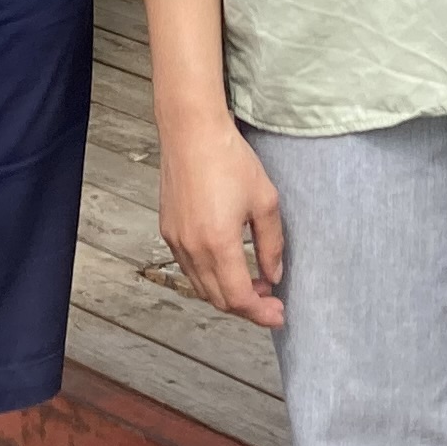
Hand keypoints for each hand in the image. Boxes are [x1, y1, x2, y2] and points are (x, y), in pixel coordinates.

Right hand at [159, 116, 285, 326]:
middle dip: (246, 307)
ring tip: (253, 284)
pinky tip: (228, 265)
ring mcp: (176, 241)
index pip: (239, 298)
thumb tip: (274, 275)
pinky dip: (209, 277)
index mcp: (218, 244)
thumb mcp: (265, 200)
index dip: (261, 313)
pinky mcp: (168, 230)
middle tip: (270, 302)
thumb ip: (272, 244)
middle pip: (218, 299)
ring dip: (227, 293)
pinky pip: (189, 268)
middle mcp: (192, 248)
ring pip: (201, 286)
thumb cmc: (229, 159)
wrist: (192, 132)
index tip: (278, 314)